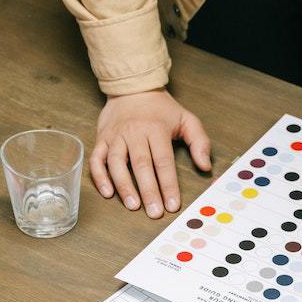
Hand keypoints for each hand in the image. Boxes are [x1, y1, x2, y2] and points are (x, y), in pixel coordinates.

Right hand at [91, 89, 211, 217]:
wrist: (132, 88)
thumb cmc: (162, 109)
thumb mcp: (187, 119)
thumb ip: (200, 142)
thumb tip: (205, 166)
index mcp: (156, 129)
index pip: (164, 161)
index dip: (169, 184)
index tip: (173, 205)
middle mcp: (134, 133)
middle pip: (141, 165)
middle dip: (149, 191)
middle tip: (155, 212)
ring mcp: (115, 136)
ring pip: (116, 163)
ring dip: (124, 186)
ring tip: (133, 206)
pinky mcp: (101, 138)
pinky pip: (97, 159)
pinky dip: (99, 176)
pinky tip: (108, 193)